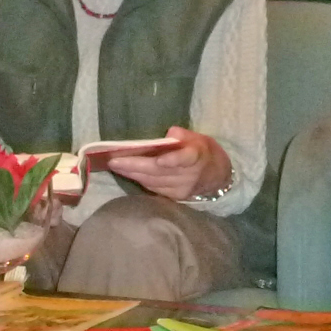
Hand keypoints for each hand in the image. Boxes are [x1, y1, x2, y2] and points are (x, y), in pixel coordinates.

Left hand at [104, 126, 227, 202]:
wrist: (217, 176)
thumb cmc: (203, 151)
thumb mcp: (199, 138)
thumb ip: (184, 135)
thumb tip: (169, 134)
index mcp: (197, 156)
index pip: (186, 158)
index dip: (173, 160)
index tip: (160, 160)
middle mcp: (189, 175)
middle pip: (159, 171)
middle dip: (134, 166)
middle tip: (114, 160)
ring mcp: (181, 189)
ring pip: (152, 181)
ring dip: (132, 174)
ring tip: (115, 165)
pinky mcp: (174, 197)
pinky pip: (153, 188)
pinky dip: (139, 180)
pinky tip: (126, 173)